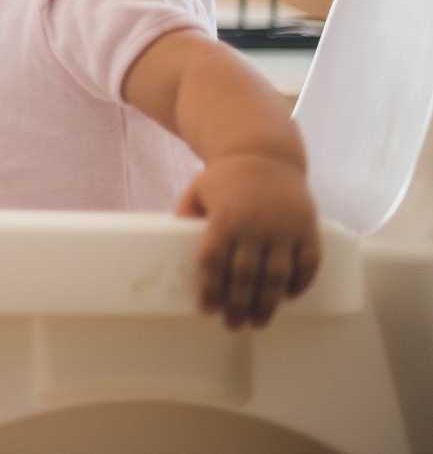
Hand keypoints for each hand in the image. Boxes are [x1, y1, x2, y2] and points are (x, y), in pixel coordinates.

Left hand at [176, 152, 320, 328]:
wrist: (266, 154)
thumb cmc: (227, 176)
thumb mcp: (198, 189)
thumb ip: (186, 214)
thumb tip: (170, 242)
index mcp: (224, 218)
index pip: (214, 261)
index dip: (210, 288)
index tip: (207, 310)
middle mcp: (255, 226)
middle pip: (245, 275)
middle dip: (238, 304)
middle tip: (233, 325)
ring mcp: (284, 228)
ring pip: (277, 275)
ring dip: (268, 303)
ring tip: (259, 322)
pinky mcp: (307, 228)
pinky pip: (308, 262)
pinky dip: (301, 282)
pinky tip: (288, 298)